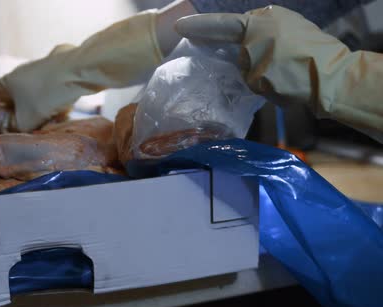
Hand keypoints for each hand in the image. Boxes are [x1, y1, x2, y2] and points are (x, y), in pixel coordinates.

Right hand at [0, 11, 162, 131]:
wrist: (78, 71)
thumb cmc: (46, 95)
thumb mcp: (26, 120)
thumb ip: (14, 127)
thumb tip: (8, 130)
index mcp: (7, 82)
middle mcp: (21, 71)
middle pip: (13, 93)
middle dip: (17, 110)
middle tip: (21, 124)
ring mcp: (41, 67)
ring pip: (35, 92)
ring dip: (39, 107)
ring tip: (48, 121)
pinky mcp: (60, 67)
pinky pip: (52, 88)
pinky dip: (55, 100)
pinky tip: (66, 110)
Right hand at [174, 6, 382, 140]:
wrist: (332, 82)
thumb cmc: (290, 77)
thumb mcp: (253, 76)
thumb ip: (242, 65)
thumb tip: (247, 65)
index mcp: (256, 23)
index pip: (219, 25)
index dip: (197, 28)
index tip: (179, 26)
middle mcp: (272, 18)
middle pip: (237, 32)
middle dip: (223, 43)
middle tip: (204, 53)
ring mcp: (289, 26)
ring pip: (255, 41)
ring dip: (246, 55)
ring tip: (241, 73)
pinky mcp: (300, 40)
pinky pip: (271, 47)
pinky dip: (263, 59)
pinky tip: (262, 74)